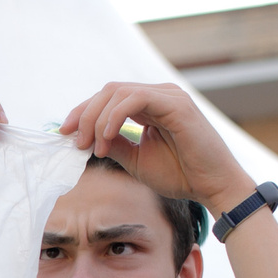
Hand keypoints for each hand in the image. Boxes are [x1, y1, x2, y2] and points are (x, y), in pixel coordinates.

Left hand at [60, 81, 254, 209]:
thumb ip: (114, 144)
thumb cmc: (180, 174)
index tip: (65, 134)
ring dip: (97, 120)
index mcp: (150, 106)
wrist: (212, 186)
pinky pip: (135, 99)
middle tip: (73, 140)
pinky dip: (115, 117)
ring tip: (94, 147)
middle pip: (109, 90)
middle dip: (84, 114)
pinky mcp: (176, 104)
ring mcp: (168, 96)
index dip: (83, 112)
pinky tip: (107, 139)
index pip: (109, 98)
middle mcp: (159, 95)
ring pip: (118, 92)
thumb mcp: (136, 159)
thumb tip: (86, 139)